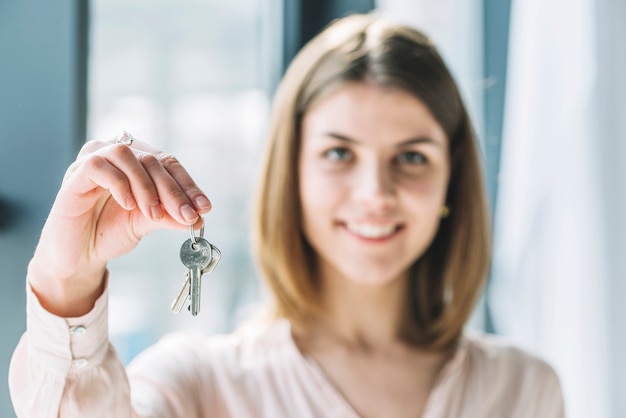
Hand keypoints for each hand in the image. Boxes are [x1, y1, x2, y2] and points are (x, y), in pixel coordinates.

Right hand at [29, 136, 211, 315]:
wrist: (78, 256)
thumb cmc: (109, 232)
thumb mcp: (147, 223)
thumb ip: (169, 216)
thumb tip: (199, 216)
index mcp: (136, 162)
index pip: (168, 163)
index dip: (188, 184)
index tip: (204, 207)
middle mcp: (115, 155)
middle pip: (152, 159)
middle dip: (173, 190)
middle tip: (185, 215)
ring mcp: (93, 161)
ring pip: (127, 155)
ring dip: (146, 186)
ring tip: (152, 214)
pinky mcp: (74, 175)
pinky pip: (98, 166)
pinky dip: (119, 184)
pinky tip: (128, 205)